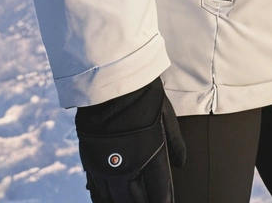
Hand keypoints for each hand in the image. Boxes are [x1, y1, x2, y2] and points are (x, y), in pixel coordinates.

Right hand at [75, 77, 185, 202]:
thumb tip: (181, 163)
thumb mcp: (166, 114)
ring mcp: (106, 164)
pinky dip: (102, 198)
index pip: (159, 192)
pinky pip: (95, 188)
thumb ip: (175, 142)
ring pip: (113, 199)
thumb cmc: (142, 93)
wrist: (110, 79)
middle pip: (136, 201)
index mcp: (150, 155)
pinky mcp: (90, 159)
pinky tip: (106, 201)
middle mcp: (127, 165)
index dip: (164, 201)